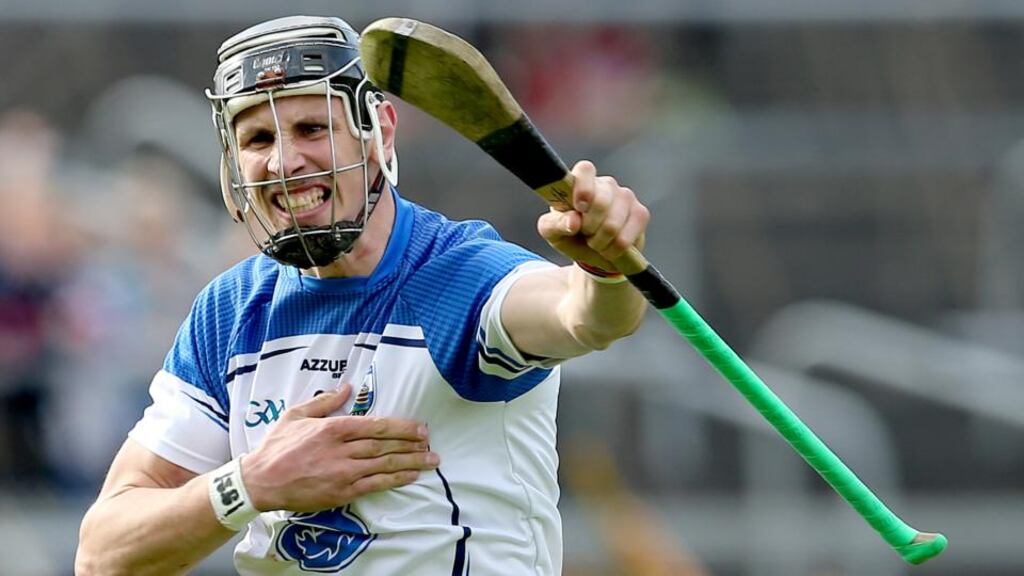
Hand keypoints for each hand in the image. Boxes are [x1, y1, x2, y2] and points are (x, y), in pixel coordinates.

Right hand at [240, 384, 438, 511]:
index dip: (401, 427)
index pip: (376, 426)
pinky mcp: (341, 493)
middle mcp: (341, 450)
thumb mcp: (297, 415)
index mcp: (333, 428)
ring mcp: (343, 473)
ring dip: (410, 462)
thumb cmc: (276, 446)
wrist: (260, 481)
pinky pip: (374, 485)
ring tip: (431, 461)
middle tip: (431, 444)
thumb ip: (325, 401)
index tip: (420, 428)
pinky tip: (411, 477)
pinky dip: (395, 480)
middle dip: (412, 444)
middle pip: (384, 446)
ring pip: (383, 465)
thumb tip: (347, 387)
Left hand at [537, 160, 648, 272]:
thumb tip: (573, 221)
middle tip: (585, 233)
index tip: (579, 208)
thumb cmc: (570, 236)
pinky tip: (610, 247)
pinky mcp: (641, 214)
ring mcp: (626, 197)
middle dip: (589, 227)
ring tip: (596, 242)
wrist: (594, 254)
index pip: (585, 170)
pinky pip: (626, 237)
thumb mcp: (553, 232)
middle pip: (601, 201)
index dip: (583, 188)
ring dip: (600, 242)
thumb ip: (555, 224)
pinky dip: (613, 249)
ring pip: (613, 224)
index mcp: (582, 181)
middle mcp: (606, 184)